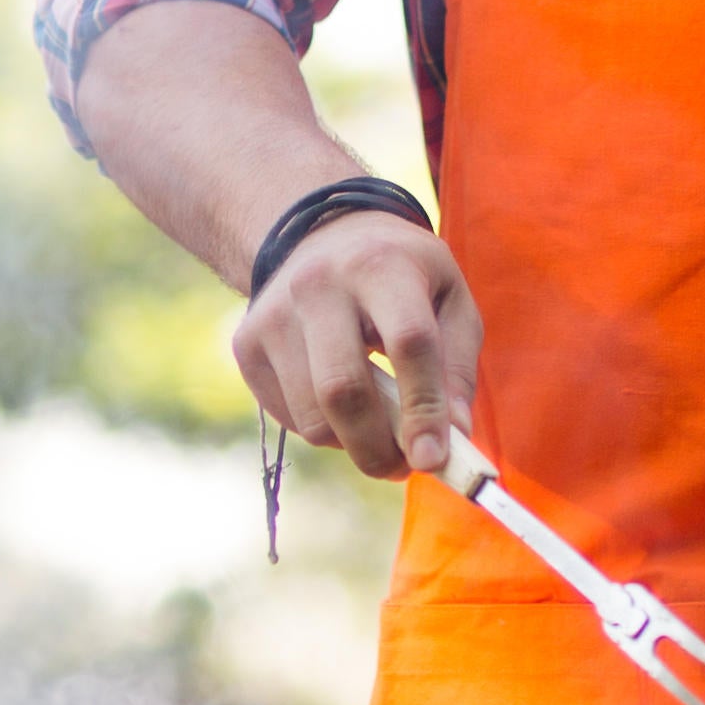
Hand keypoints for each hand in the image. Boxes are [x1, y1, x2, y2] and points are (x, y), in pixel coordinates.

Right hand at [235, 209, 479, 478]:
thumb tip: (453, 439)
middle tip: (405, 468)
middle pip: (343, 389)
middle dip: (378, 447)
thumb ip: (457, 367)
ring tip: (380, 436)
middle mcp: (318, 285)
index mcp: (381, 265)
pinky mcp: (247, 344)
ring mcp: (273, 314)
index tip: (435, 460)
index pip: (408, 342)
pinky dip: (324, 432)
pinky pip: (288, 419)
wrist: (319, 236)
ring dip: (353, 446)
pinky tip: (342, 407)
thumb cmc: (402, 277)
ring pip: (312, 416)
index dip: (424, 407)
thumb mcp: (450, 298)